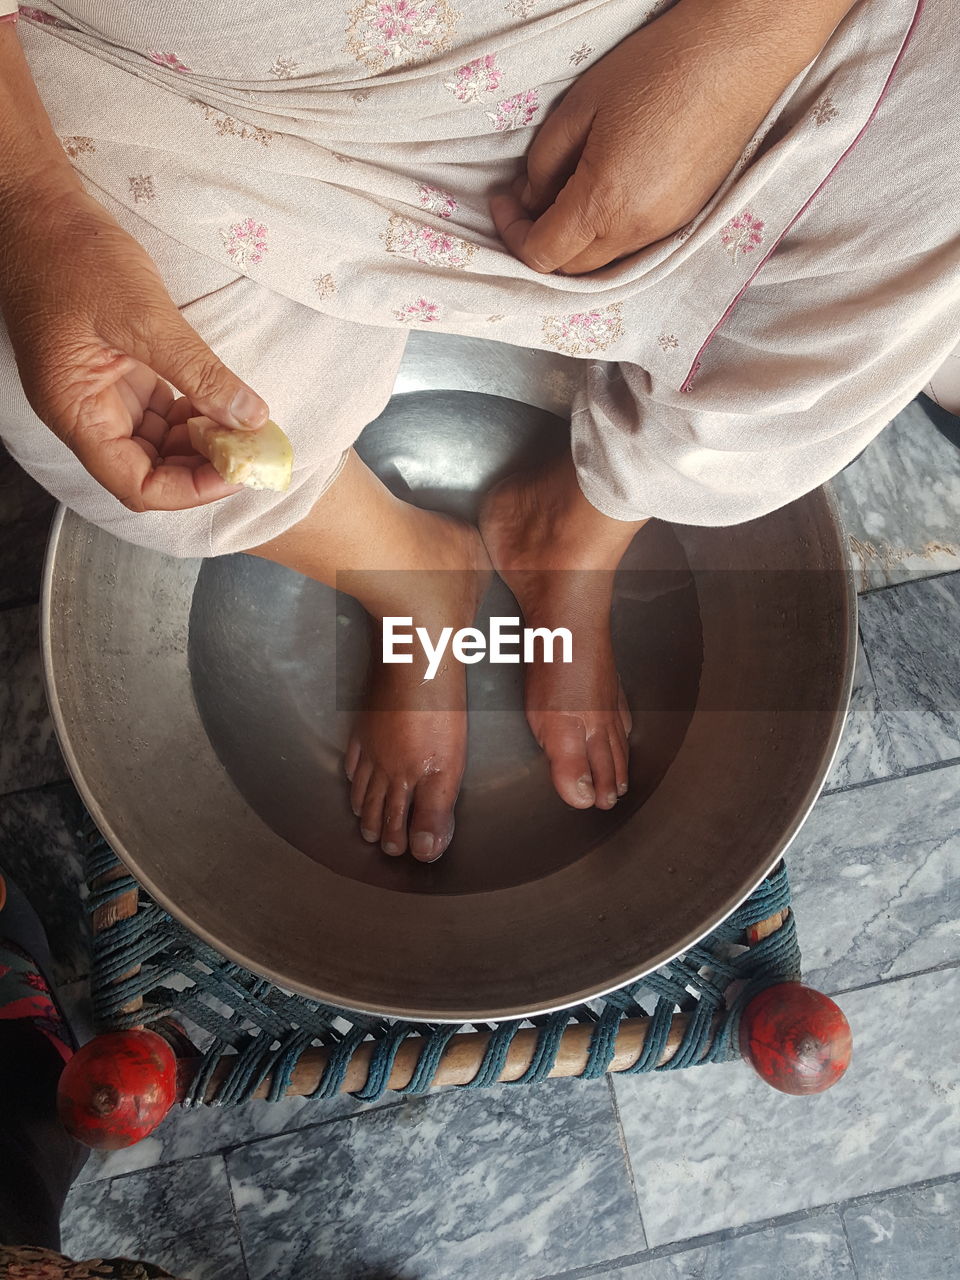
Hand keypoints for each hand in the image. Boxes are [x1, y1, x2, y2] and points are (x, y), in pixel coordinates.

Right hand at [0, 188, 268, 510]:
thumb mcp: (144, 316)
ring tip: (243, 426)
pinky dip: (192, 415)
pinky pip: (157, 413)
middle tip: (251, 449)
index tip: (238, 470)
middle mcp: (84, 413)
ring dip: (200, 443)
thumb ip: (199, 374)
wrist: (38, 208)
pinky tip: (221, 402)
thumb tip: (250, 418)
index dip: (191, 489)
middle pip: (149, 471)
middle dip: (201, 468)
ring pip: (157, 445)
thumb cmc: (73, 256)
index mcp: (77, 411)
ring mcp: (99, 394)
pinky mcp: (115, 373)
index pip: (137, 485)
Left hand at [491, 0, 812, 274]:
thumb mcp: (579, 108)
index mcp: (604, 203)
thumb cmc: (658, 69)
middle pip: (570, 268)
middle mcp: (636, 229)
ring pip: (602, 262)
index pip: (542, 253)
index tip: (502, 201)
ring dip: (574, 241)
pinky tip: (601, 197)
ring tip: (563, 194)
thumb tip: (530, 198)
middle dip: (539, 243)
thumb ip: (544, 163)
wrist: (734, 56)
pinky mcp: (684, 220)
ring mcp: (665, 229)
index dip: (512, 233)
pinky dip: (605, 235)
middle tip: (524, 202)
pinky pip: (631, 246)